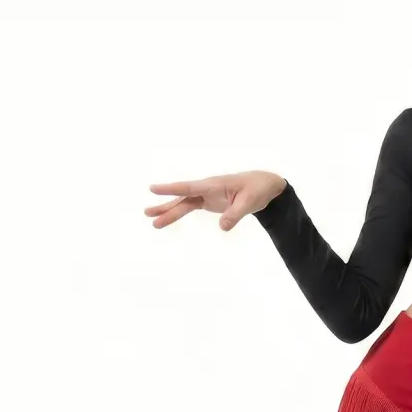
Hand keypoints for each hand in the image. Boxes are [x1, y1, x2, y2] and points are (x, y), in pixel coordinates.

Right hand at [143, 170, 285, 230]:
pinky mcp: (209, 201)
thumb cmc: (257, 189)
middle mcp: (206, 188)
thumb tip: (222, 227)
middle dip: (166, 206)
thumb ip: (235, 214)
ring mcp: (206, 195)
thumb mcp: (249, 202)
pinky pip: (191, 206)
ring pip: (184, 203)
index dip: (171, 188)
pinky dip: (180, 212)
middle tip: (147, 214)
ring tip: (154, 222)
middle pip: (182, 198)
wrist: (264, 185)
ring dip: (169, 212)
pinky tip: (168, 218)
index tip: (153, 188)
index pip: (189, 187)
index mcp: (213, 185)